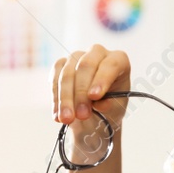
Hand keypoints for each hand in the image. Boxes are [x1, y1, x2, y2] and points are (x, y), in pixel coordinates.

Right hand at [51, 45, 130, 162]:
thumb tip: (102, 103)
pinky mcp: (61, 65)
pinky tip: (58, 115)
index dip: (102, 80)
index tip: (95, 97)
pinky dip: (56, 98)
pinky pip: (55, 78)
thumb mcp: (115, 110)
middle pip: (86, 66)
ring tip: (67, 119)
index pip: (111, 65)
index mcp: (118, 60)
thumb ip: (110, 105)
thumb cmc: (109, 108)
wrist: (94, 115)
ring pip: (67, 73)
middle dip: (81, 92)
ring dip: (66, 98)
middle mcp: (98, 53)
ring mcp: (77, 56)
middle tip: (82, 115)